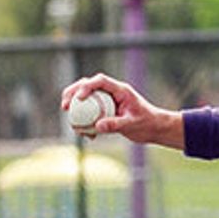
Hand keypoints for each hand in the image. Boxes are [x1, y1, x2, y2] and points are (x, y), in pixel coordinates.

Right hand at [60, 75, 184, 148]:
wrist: (154, 129)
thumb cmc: (147, 123)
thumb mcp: (132, 124)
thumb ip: (115, 124)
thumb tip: (96, 126)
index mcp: (120, 90)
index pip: (100, 81)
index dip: (86, 86)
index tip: (79, 98)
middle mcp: (112, 92)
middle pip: (87, 86)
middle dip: (73, 93)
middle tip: (64, 106)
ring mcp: (108, 101)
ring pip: (87, 100)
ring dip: (76, 109)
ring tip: (71, 122)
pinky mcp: (106, 112)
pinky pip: (91, 114)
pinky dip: (86, 123)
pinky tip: (87, 135)